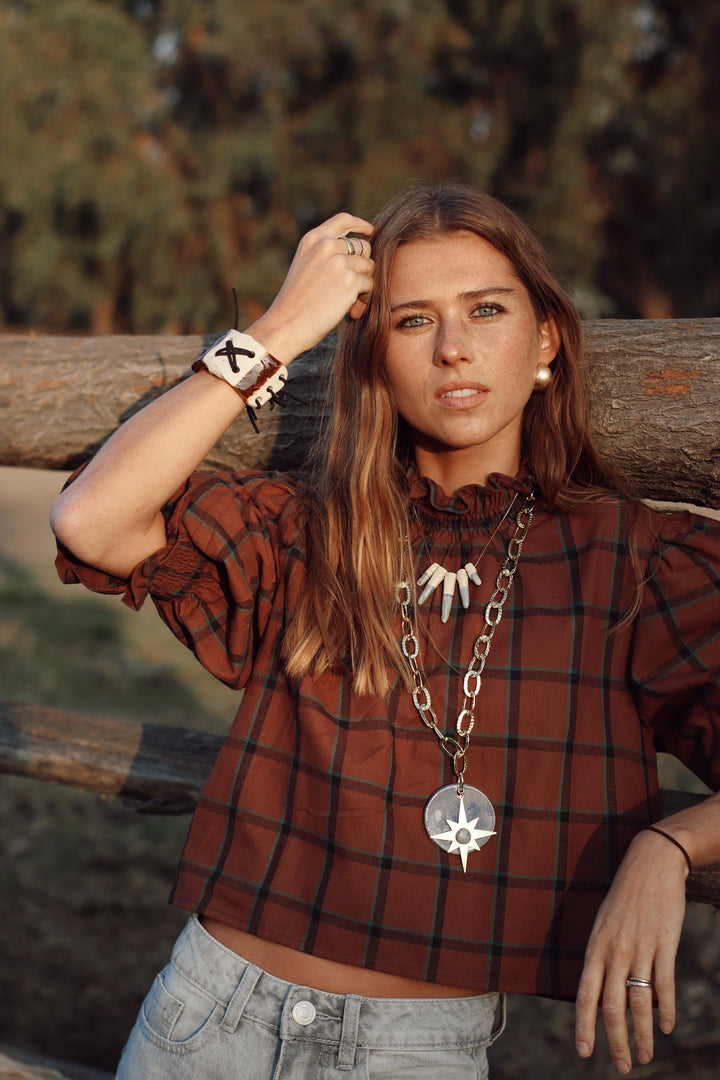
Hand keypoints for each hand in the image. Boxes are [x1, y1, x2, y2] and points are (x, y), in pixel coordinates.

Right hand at [249, 212, 374, 364]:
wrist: (287, 324)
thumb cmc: (296, 301)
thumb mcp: (305, 265)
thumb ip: (326, 253)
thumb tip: (361, 249)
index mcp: (313, 239)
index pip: (344, 220)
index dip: (362, 225)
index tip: (372, 232)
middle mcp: (327, 245)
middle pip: (364, 247)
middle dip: (364, 266)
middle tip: (355, 288)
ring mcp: (339, 262)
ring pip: (370, 267)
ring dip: (365, 284)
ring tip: (350, 302)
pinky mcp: (350, 281)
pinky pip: (371, 285)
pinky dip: (365, 299)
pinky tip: (352, 310)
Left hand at [575, 829, 687, 1073]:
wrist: (650, 863)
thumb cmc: (624, 897)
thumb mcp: (603, 924)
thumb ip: (601, 958)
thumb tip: (601, 994)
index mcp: (595, 947)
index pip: (584, 996)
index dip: (584, 1027)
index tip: (585, 1053)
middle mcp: (614, 951)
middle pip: (611, 1007)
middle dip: (616, 1042)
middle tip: (623, 1067)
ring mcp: (640, 948)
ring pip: (638, 1003)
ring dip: (643, 1035)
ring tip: (646, 1055)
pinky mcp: (664, 944)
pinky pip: (664, 985)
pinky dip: (665, 1009)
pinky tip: (667, 1027)